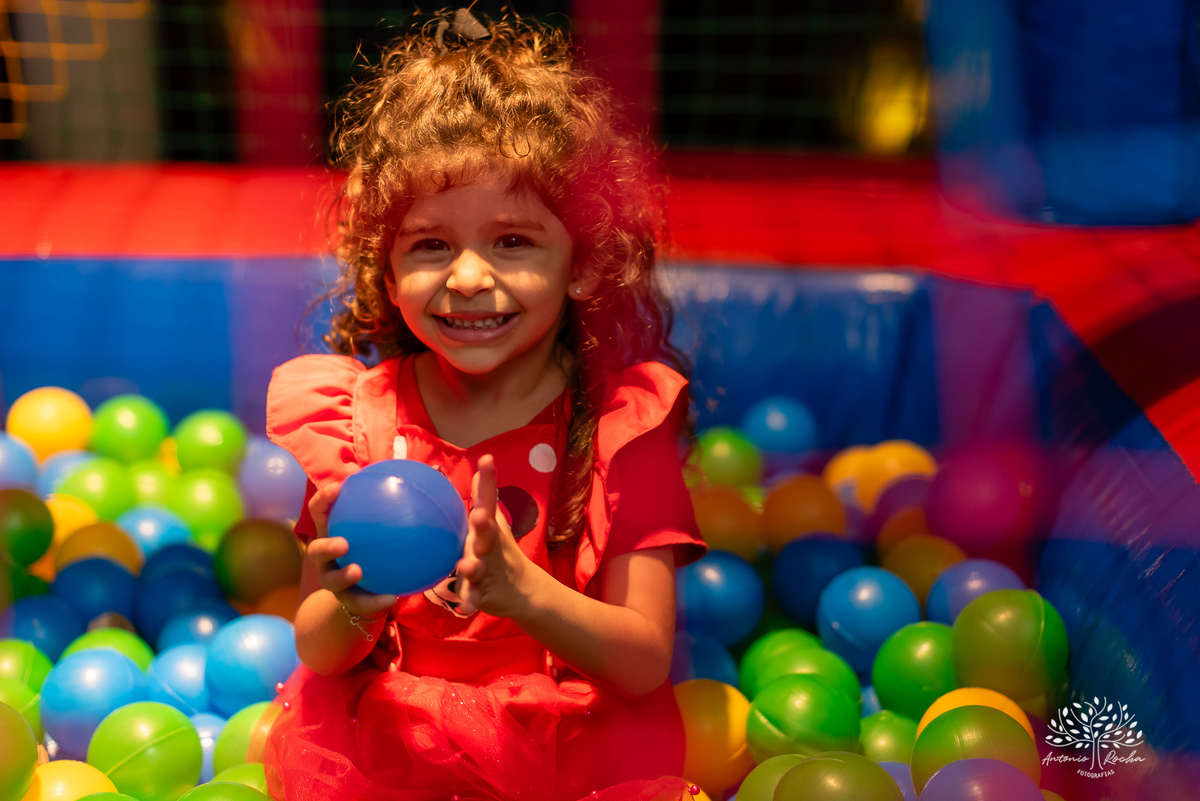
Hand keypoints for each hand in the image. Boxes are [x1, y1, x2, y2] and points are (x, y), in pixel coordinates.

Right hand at [305, 479, 396, 617]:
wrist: (370, 588)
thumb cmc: (376, 548)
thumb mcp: (383, 527)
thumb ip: (396, 506)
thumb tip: (427, 479)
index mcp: (333, 532)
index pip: (320, 513)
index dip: (324, 500)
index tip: (339, 488)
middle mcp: (327, 557)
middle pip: (315, 550)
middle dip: (326, 546)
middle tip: (343, 543)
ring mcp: (334, 580)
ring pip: (330, 580)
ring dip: (343, 575)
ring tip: (357, 571)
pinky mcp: (347, 601)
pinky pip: (360, 603)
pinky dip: (374, 601)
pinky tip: (392, 597)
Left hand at [456, 455, 540, 617]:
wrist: (523, 590)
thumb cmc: (500, 551)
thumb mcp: (495, 524)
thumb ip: (485, 496)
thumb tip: (480, 464)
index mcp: (489, 529)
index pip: (489, 501)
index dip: (488, 481)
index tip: (486, 461)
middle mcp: (489, 548)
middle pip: (487, 535)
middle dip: (483, 525)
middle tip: (479, 514)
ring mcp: (487, 571)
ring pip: (477, 569)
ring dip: (472, 567)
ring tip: (466, 565)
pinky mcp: (482, 594)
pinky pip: (473, 600)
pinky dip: (469, 604)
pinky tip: (463, 610)